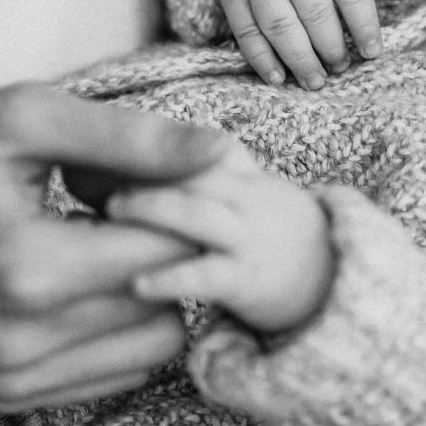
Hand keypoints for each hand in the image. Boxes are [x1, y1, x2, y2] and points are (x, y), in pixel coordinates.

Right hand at [0, 86, 235, 411]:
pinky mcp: (4, 396)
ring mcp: (8, 380)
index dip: (184, 204)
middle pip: (166, 300)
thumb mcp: (29, 118)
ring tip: (100, 235)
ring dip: (146, 290)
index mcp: (27, 271)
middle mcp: (19, 344)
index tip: (159, 169)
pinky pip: (111, 372)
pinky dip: (115, 324)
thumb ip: (134, 139)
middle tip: (127, 198)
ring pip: (150, 346)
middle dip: (166, 245)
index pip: (167, 250)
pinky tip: (80, 274)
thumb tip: (225, 153)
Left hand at [106, 137, 333, 334]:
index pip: (189, 139)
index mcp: (237, 172)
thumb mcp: (242, 195)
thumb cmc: (271, 243)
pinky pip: (206, 273)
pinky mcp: (248, 279)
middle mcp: (244, 195)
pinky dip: (170, 275)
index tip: (98, 141)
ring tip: (108, 211)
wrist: (342, 287)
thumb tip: (118, 166)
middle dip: (137, 164)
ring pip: (194, 210)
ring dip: (149, 206)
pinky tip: (136, 283)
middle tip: (83, 168)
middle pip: (188, 165)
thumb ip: (195, 178)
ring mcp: (247, 234)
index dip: (146, 137)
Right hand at [211, 0, 412, 87]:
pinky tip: (278, 78)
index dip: (363, 24)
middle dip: (330, 46)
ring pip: (278, 22)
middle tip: (342, 67)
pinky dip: (260, 58)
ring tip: (316, 80)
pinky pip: (244, 28)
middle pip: (313, 10)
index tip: (373, 52)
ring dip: (298, 58)